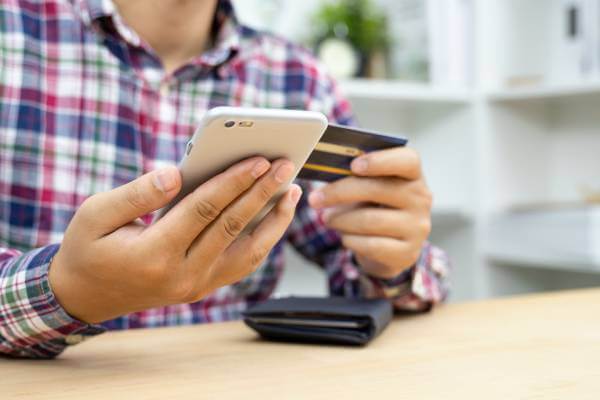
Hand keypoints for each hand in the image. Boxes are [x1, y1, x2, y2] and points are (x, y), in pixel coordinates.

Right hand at [49, 157, 300, 322]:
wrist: (85, 295)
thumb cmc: (88, 247)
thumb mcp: (96, 214)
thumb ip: (138, 193)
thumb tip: (177, 173)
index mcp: (154, 254)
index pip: (203, 210)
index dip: (233, 182)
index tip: (258, 159)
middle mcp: (182, 275)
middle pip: (232, 226)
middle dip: (261, 192)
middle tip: (286, 164)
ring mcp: (196, 285)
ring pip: (248, 252)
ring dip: (274, 220)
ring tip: (292, 191)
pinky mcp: (203, 287)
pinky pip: (243, 264)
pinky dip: (264, 240)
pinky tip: (275, 217)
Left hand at [308, 147, 431, 278]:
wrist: (390, 248)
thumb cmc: (374, 207)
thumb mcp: (369, 188)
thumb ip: (355, 176)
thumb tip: (324, 168)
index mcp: (413, 174)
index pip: (407, 160)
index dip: (380, 161)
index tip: (353, 165)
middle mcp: (420, 198)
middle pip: (378, 189)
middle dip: (340, 193)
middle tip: (315, 199)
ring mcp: (417, 227)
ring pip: (370, 220)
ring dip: (340, 219)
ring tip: (327, 219)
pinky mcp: (408, 252)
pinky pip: (371, 245)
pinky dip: (351, 240)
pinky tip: (345, 237)